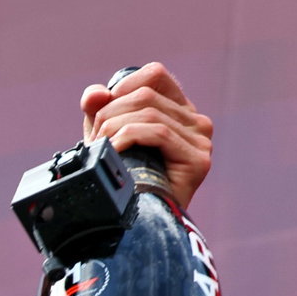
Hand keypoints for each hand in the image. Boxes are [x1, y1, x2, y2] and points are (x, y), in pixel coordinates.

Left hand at [80, 62, 213, 209]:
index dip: (122, 87)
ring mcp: (201, 140)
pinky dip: (128, 138)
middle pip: (145, 94)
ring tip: (102, 149)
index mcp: (178, 110)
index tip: (101, 111)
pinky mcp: (198, 159)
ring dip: (114, 128)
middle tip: (95, 139)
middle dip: (110, 113)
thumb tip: (95, 93)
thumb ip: (99, 110)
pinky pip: (158, 133)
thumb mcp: (107, 136)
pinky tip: (115, 151)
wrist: (138, 221)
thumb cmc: (124, 178)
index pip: (154, 74)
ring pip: (149, 112)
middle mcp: (196, 122)